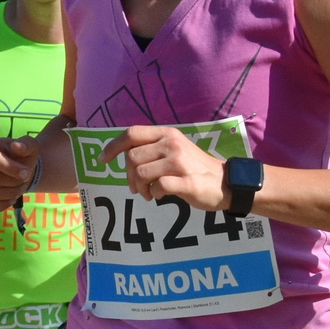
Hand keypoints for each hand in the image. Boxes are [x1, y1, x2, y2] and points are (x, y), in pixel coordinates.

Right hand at [0, 136, 39, 214]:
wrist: (16, 171)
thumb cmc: (21, 157)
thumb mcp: (30, 147)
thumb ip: (28, 144)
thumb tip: (17, 146)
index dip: (10, 168)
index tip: (26, 173)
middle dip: (12, 183)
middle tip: (23, 181)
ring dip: (8, 194)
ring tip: (18, 190)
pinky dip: (0, 206)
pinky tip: (10, 200)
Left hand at [103, 125, 227, 210]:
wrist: (226, 183)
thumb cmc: (195, 168)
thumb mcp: (174, 149)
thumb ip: (152, 149)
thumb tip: (122, 156)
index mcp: (167, 134)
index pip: (132, 133)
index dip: (113, 146)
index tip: (103, 160)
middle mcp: (172, 144)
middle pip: (132, 158)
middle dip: (128, 176)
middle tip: (137, 188)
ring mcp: (180, 162)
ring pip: (141, 173)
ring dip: (140, 188)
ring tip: (149, 193)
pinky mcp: (187, 181)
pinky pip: (158, 187)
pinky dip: (154, 194)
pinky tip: (160, 195)